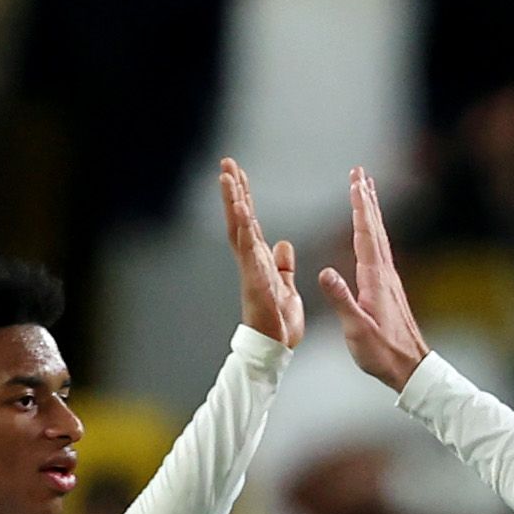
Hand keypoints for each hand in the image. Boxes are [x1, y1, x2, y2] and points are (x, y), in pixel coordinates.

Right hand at [219, 158, 304, 348]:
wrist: (278, 350)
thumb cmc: (280, 324)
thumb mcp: (287, 288)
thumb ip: (283, 266)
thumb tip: (282, 245)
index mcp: (260, 261)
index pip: (250, 222)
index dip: (243, 198)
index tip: (237, 174)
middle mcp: (252, 262)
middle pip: (240, 219)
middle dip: (234, 191)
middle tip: (226, 163)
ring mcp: (251, 271)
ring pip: (240, 230)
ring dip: (234, 203)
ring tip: (227, 178)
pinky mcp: (256, 283)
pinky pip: (249, 253)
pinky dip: (246, 231)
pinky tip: (242, 211)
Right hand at [317, 168, 432, 392]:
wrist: (410, 368)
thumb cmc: (383, 353)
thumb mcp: (357, 330)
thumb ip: (342, 300)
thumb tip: (325, 272)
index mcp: (375, 279)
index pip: (365, 234)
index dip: (360, 207)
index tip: (356, 181)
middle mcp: (384, 273)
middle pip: (374, 228)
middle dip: (366, 199)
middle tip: (360, 172)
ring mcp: (388, 280)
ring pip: (379, 236)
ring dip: (371, 211)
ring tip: (365, 190)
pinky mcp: (389, 288)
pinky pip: (379, 250)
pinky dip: (373, 232)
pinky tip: (370, 232)